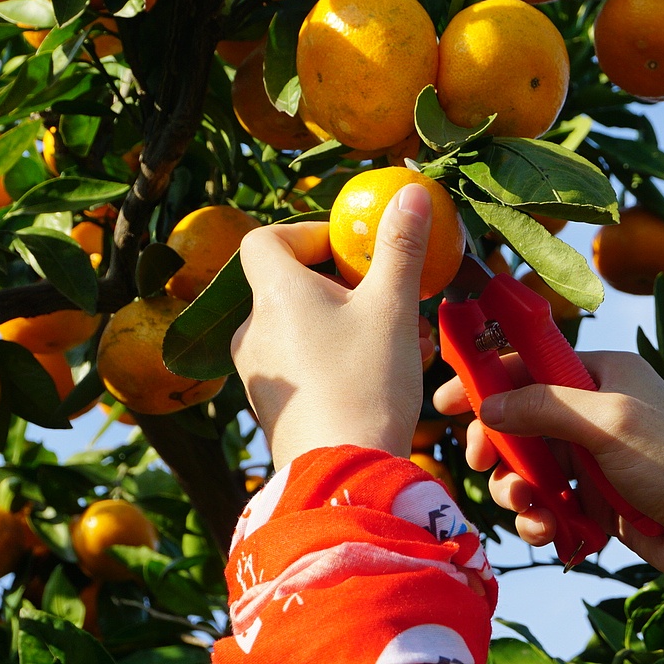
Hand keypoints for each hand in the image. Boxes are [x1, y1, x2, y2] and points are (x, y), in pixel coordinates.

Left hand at [231, 184, 433, 466]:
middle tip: (396, 299)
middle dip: (349, 286)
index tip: (352, 250)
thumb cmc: (367, 384)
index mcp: (273, 295)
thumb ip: (400, 246)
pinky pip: (305, 364)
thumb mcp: (392, 307)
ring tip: (408, 341)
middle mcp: (254, 330)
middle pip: (293, 285)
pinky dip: (341, 358)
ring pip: (306, 328)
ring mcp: (260, 373)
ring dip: (354, 324)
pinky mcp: (274, 408)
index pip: (264, 239)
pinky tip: (388, 376)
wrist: (344, 475)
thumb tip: (410, 190)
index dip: (307, 234)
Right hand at [433, 351, 663, 580]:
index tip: (446, 403)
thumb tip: (488, 406)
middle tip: (478, 464)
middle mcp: (596, 409)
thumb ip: (544, 407)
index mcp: (604, 373)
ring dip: (518, 489)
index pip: (530, 364)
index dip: (486, 380)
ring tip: (530, 509)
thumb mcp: (608, 423)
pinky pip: (548, 502)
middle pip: (520, 419)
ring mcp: (594, 456)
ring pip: (529, 466)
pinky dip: (541, 517)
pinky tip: (551, 532)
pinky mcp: (595, 498)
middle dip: (498, 446)